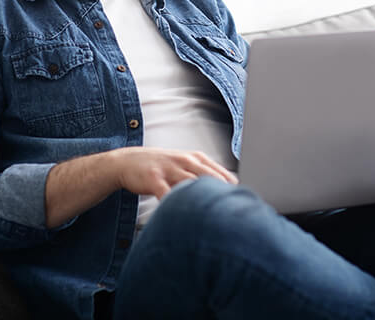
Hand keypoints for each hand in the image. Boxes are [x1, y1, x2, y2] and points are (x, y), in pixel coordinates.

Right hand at [44, 146, 236, 227]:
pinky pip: (166, 192)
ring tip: (216, 216)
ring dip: (202, 199)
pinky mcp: (153, 178)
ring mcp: (168, 168)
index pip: (221, 173)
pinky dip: (174, 204)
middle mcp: (184, 160)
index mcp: (195, 158)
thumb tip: (232, 190)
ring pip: (190, 184)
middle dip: (224, 194)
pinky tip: (181, 216)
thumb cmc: (162, 168)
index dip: (235, 189)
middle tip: (237, 213)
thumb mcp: (184, 166)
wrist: (127, 161)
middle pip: (210, 177)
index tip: (247, 205)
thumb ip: (205, 176)